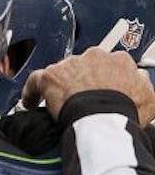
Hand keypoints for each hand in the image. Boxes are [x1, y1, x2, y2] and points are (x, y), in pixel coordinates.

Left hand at [22, 47, 154, 124]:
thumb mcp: (149, 98)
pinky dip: (32, 91)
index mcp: (118, 60)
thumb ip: (142, 84)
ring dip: (59, 86)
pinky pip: (35, 80)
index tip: (98, 89)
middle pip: (82, 66)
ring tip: (58, 104)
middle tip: (79, 98)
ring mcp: (70, 64)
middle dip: (80, 80)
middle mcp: (93, 56)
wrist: (103, 117)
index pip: (107, 64)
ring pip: (61, 72)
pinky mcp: (51, 75)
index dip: (101, 79)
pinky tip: (31, 103)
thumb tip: (137, 79)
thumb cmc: (125, 110)